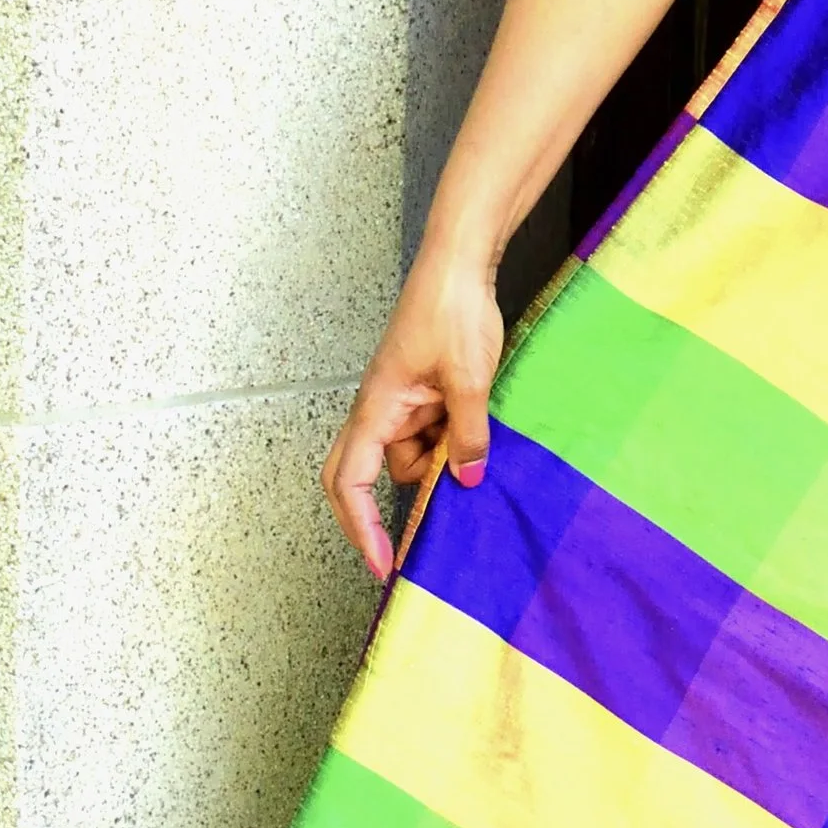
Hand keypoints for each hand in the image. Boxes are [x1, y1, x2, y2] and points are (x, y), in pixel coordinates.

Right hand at [321, 250, 504, 581]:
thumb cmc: (452, 312)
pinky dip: (448, 446)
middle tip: (415, 546)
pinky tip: (476, 445)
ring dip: (435, 468)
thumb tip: (467, 480)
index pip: (351, 482)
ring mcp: (400, 403)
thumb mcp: (469, 381)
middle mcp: (379, 411)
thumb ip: (467, 435)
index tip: (381, 561)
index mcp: (376, 410)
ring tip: (476, 464)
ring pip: (408, 457)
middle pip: (365, 476)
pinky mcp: (421, 394)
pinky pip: (428, 435)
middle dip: (384, 511)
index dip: (361, 527)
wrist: (460, 266)